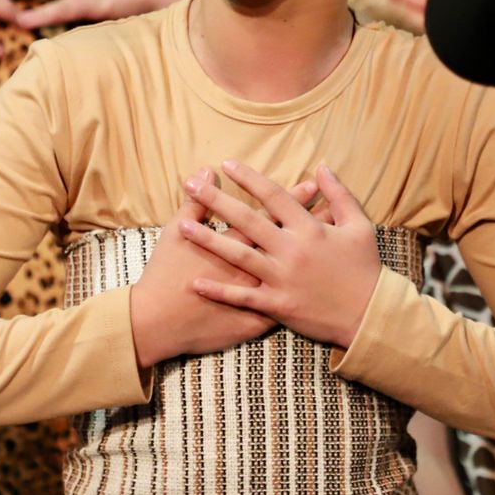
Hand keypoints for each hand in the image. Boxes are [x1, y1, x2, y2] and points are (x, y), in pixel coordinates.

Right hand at [128, 173, 322, 369]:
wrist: (159, 321)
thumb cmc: (165, 274)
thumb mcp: (175, 232)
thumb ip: (196, 203)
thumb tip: (205, 173)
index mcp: (235, 242)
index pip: (271, 214)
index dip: (293, 199)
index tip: (313, 184)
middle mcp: (252, 266)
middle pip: (289, 240)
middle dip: (313, 222)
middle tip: (334, 208)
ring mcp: (256, 295)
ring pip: (294, 274)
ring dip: (314, 259)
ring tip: (333, 244)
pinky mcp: (255, 321)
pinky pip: (285, 308)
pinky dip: (303, 298)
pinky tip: (320, 290)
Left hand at [181, 162, 380, 349]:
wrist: (370, 315)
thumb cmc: (365, 268)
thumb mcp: (359, 226)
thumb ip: (339, 195)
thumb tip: (322, 167)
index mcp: (310, 229)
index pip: (273, 196)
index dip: (249, 178)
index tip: (226, 164)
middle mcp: (292, 250)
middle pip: (247, 220)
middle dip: (216, 201)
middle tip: (190, 185)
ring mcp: (283, 278)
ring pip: (238, 255)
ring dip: (208, 241)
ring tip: (183, 227)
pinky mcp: (278, 305)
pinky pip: (242, 297)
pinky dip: (219, 290)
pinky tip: (195, 282)